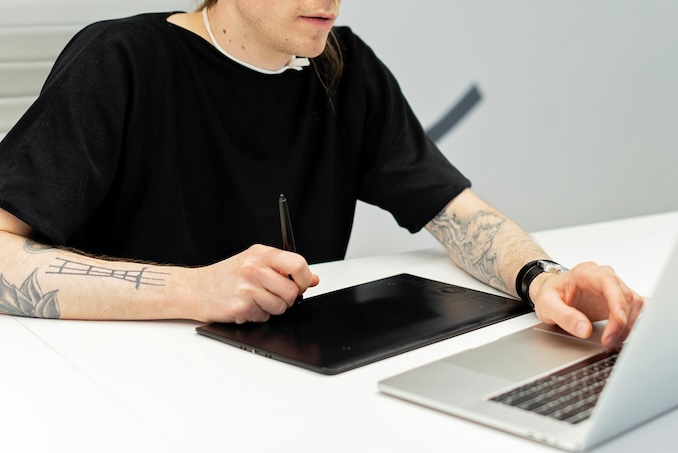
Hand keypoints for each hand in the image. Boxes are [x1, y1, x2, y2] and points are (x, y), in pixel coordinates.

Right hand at [193, 244, 319, 322]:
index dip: (305, 278)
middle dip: (287, 298)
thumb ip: (284, 269)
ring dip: (271, 308)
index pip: (298, 264)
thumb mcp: (255, 263)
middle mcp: (254, 268)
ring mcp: (247, 287)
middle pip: (292, 291)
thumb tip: (313, 278)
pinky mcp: (241, 306)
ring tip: (255, 300)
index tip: (302, 284)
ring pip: (281, 307)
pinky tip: (245, 306)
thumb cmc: (226, 276)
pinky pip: (264, 317)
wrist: (196, 289)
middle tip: (273, 295)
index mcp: (261, 253)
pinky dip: (257, 316)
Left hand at [529, 262, 643, 348]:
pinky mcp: (618, 300)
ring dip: (628, 326)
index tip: (618, 322)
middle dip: (622, 322)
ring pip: (634, 304)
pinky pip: (635, 308)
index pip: (609, 284)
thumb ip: (564, 316)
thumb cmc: (549, 294)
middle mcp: (603, 277)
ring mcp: (613, 288)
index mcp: (586, 272)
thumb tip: (584, 329)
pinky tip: (625, 334)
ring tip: (611, 342)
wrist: (551, 293)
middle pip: (625, 296)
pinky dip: (634, 322)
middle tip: (609, 342)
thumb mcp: (547, 305)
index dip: (618, 303)